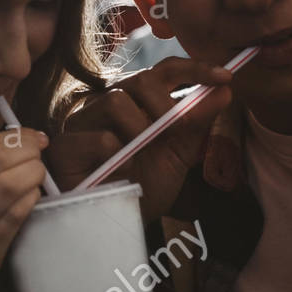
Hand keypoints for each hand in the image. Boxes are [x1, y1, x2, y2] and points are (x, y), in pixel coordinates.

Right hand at [0, 128, 48, 291]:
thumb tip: (5, 153)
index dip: (10, 136)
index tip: (29, 136)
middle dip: (27, 148)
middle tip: (41, 148)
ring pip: (9, 185)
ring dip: (33, 172)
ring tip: (40, 171)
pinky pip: (15, 216)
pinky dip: (31, 199)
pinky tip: (35, 195)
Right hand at [45, 56, 232, 221]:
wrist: (117, 223)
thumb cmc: (144, 185)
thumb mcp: (179, 154)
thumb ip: (197, 123)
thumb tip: (225, 90)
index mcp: (136, 101)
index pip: (163, 70)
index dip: (194, 68)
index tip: (225, 76)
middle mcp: (107, 104)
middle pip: (138, 80)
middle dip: (165, 105)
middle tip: (177, 131)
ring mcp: (82, 122)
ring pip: (115, 102)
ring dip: (140, 129)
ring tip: (142, 156)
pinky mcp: (65, 146)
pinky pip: (98, 138)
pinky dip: (118, 157)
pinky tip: (120, 174)